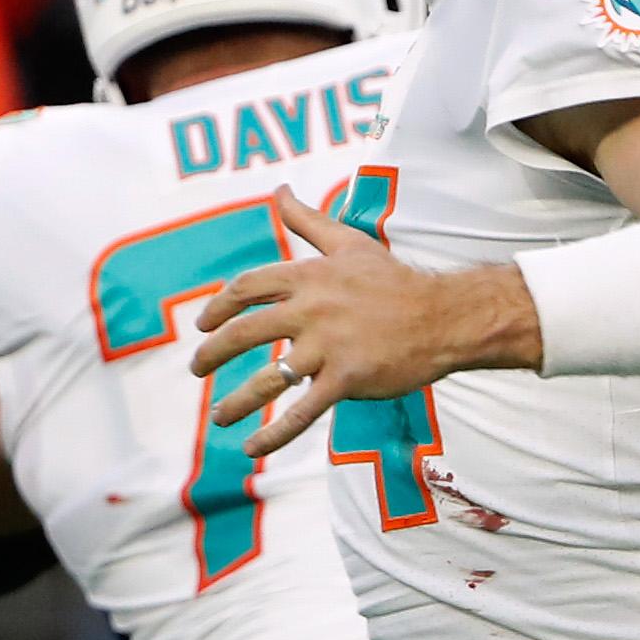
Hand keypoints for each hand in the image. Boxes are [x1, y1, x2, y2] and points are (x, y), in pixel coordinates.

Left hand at [191, 189, 529, 456]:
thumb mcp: (349, 242)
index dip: (219, 307)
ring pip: (268, 378)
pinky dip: (273, 434)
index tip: (203, 325)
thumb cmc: (394, 281)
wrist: (442, 317)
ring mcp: (327, 346)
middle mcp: (311, 309)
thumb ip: (309, 219)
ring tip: (218, 416)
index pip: (247, 288)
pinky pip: (301, 411)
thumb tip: (280, 190)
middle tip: (196, 368)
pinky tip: (251, 448)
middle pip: (244, 333)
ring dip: (236, 401)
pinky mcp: (345, 379)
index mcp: (309, 276)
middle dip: (213, 353)